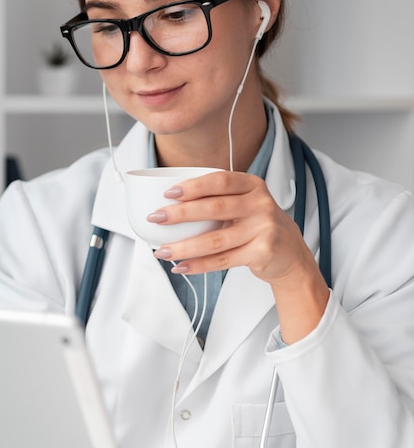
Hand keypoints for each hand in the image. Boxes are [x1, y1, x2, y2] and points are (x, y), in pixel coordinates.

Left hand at [150, 170, 329, 341]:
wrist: (291, 255)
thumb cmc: (257, 225)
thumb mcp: (245, 204)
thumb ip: (218, 199)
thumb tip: (170, 205)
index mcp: (252, 185)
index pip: (220, 180)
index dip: (193, 186)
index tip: (169, 193)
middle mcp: (260, 204)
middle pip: (213, 208)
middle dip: (180, 214)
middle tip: (156, 218)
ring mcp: (263, 229)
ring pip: (214, 239)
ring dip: (183, 246)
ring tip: (162, 250)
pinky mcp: (262, 252)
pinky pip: (223, 260)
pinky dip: (198, 265)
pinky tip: (181, 266)